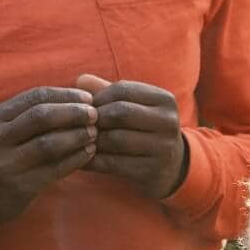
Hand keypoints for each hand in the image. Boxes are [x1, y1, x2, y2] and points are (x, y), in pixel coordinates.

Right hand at [0, 86, 99, 227]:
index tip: (88, 97)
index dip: (66, 95)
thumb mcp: (5, 129)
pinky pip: (54, 169)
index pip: (36, 97)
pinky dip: (75, 159)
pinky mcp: (20, 186)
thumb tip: (78, 95)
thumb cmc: (2, 154)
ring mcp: (7, 164)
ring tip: (94, 133)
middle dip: (73, 112)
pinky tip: (89, 153)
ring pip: (48, 143)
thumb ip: (33, 112)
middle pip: (41, 117)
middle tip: (95, 114)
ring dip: (77, 136)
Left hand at [76, 75, 186, 199]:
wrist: (170, 166)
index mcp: (165, 100)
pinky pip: (113, 163)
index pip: (124, 89)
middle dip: (95, 118)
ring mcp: (163, 147)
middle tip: (80, 124)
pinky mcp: (152, 170)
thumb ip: (108, 91)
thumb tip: (80, 79)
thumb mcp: (133, 107)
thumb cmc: (143, 129)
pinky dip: (93, 160)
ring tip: (79, 140)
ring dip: (92, 140)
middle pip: (121, 112)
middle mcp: (169, 122)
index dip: (99, 96)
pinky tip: (82, 159)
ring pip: (116, 139)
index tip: (85, 106)